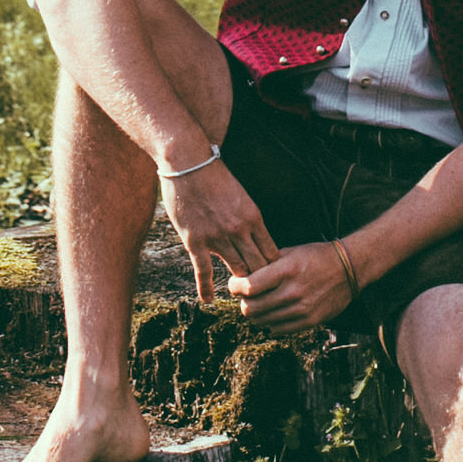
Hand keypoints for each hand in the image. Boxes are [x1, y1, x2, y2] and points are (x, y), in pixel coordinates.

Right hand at [161, 155, 277, 306]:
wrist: (187, 162)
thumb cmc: (214, 175)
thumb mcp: (241, 196)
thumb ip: (247, 219)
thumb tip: (255, 237)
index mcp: (254, 217)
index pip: (271, 253)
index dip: (275, 270)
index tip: (275, 279)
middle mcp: (239, 230)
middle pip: (258, 266)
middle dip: (263, 282)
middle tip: (265, 296)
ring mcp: (217, 237)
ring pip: (237, 271)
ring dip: (241, 285)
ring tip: (244, 298)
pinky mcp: (195, 241)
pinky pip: (204, 271)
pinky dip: (206, 288)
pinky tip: (209, 300)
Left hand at [226, 239, 358, 337]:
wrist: (349, 269)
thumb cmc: (316, 257)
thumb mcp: (290, 252)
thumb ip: (265, 265)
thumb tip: (241, 277)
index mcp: (286, 270)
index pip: (248, 287)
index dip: (235, 287)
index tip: (235, 285)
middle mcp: (293, 291)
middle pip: (251, 308)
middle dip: (244, 302)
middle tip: (246, 296)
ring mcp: (302, 309)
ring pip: (262, 321)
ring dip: (257, 313)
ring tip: (260, 303)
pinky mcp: (310, 322)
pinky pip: (278, 330)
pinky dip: (271, 322)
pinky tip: (275, 311)